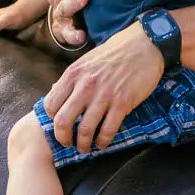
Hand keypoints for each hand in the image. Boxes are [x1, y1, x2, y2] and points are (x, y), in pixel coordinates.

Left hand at [42, 20, 162, 151]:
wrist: (143, 45)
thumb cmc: (114, 53)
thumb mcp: (85, 61)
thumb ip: (71, 79)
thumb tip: (56, 93)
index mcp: (73, 74)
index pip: (51, 105)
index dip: (52, 120)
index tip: (59, 126)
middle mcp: (85, 86)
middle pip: (63, 122)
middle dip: (63, 138)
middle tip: (68, 144)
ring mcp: (103, 95)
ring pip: (85, 130)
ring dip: (83, 145)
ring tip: (85, 148)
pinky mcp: (122, 103)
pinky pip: (108, 130)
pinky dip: (103, 142)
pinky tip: (102, 143)